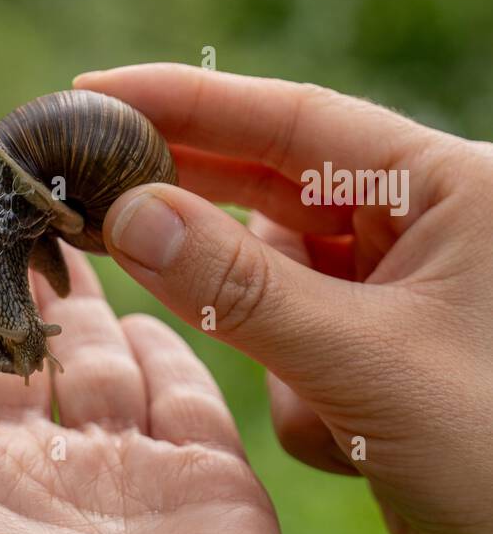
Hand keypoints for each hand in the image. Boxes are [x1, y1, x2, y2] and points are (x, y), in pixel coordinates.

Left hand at [0, 191, 286, 533]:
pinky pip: (188, 393)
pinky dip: (173, 338)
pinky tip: (160, 285)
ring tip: (84, 201)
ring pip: (100, 352)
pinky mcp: (206, 487)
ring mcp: (120, 477)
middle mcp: (28, 471)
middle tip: (12, 175)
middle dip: (10, 258)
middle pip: (13, 336)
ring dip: (91, 282)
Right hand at [75, 63, 492, 533]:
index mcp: (444, 186)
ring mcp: (399, 288)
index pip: (295, 117)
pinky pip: (295, 340)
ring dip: (268, 337)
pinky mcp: (379, 350)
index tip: (98, 90)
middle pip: (274, 187)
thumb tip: (127, 212)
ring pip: (275, 278)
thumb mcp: (367, 364)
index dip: (190, 100)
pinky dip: (301, 391)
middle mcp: (420, 222)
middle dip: (196, 208)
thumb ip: (238, 289)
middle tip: (90, 189)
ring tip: (322, 397)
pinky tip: (356, 443)